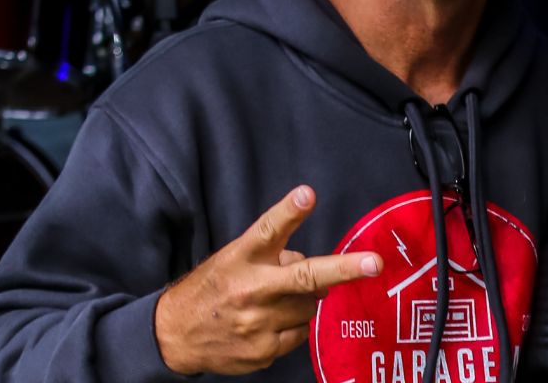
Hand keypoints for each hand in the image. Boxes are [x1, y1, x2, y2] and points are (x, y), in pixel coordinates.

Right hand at [154, 185, 382, 374]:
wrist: (173, 335)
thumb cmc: (214, 288)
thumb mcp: (235, 259)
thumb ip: (276, 255)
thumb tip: (317, 273)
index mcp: (241, 258)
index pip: (268, 230)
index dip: (290, 212)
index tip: (307, 195)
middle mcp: (251, 289)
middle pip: (305, 277)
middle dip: (344, 270)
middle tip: (374, 264)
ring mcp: (257, 323)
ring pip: (309, 307)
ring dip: (304, 301)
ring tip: (276, 301)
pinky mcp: (262, 351)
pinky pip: (300, 334)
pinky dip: (294, 326)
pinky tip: (270, 322)